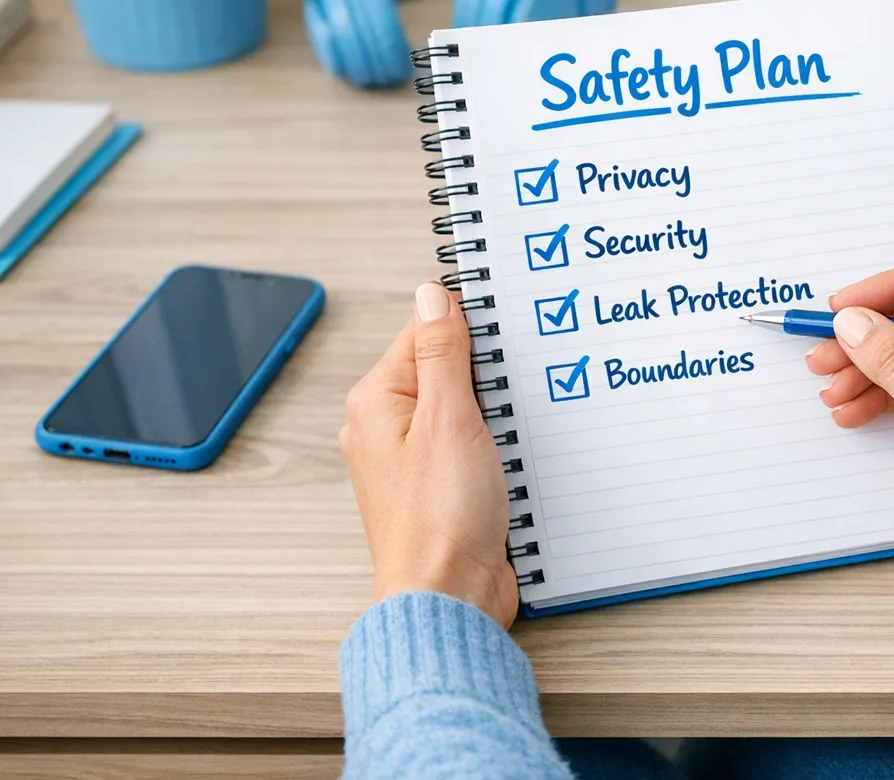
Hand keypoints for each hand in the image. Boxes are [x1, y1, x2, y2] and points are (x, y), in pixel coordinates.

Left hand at [340, 282, 518, 627]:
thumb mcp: (450, 418)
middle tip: (516, 381)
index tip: (507, 327)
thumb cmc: (439, 519)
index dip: (469, 326)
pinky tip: (516, 453)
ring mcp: (414, 461)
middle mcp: (386, 428)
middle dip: (486, 373)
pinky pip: (473, 446)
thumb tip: (433, 296)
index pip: (424, 331)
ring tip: (514, 426)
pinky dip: (497, 444)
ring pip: (464, 408)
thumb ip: (443, 353)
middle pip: (445, 369)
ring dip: (496, 412)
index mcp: (376, 401)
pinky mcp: (441, 488)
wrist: (449, 598)